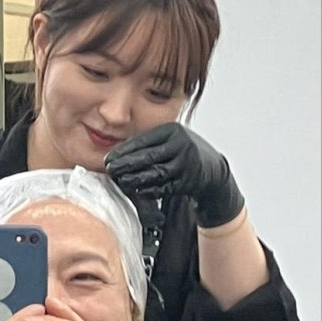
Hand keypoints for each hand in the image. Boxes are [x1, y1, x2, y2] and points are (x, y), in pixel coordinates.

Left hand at [105, 123, 243, 227]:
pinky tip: (136, 190)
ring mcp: (187, 164)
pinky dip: (148, 189)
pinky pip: (164, 187)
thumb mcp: (169, 139)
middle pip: (148, 156)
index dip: (123, 150)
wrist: (212, 168)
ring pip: (155, 173)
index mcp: (173, 131)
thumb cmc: (183, 152)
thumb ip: (148, 143)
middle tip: (111, 170)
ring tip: (121, 180)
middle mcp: (182, 145)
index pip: (143, 140)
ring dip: (135, 179)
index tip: (109, 158)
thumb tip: (117, 153)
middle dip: (126, 164)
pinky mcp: (188, 182)